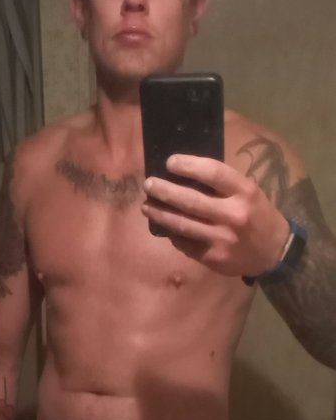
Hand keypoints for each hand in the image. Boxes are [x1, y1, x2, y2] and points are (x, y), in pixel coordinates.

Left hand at [142, 154, 289, 278]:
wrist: (273, 252)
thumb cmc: (258, 215)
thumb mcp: (249, 193)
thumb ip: (224, 185)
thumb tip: (186, 176)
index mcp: (245, 192)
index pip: (213, 172)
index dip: (188, 165)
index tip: (170, 162)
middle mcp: (233, 214)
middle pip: (191, 200)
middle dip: (165, 191)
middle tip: (149, 184)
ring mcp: (222, 238)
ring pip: (183, 224)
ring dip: (161, 214)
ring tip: (147, 206)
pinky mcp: (213, 257)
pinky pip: (186, 244)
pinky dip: (173, 234)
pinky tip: (164, 227)